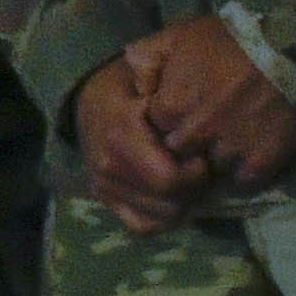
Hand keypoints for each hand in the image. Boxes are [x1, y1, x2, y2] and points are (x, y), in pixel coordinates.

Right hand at [72, 62, 206, 233]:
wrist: (91, 97)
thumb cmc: (130, 82)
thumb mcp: (148, 69)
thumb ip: (166, 84)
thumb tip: (190, 107)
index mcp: (119, 133)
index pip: (168, 179)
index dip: (197, 173)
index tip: (204, 152)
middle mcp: (106, 165)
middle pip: (169, 202)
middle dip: (195, 189)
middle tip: (202, 166)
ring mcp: (103, 186)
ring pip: (161, 217)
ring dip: (184, 202)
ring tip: (189, 178)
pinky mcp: (104, 199)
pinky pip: (142, 226)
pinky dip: (164, 217)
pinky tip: (175, 197)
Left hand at [128, 17, 295, 192]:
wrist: (291, 43)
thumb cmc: (230, 37)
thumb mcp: (180, 36)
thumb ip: (146, 56)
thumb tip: (132, 82)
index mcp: (172, 106)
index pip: (154, 130)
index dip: (166, 123)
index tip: (178, 115)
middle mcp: (198, 132)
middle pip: (180, 153)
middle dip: (187, 144)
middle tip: (204, 128)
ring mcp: (231, 148)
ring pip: (212, 168)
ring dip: (217, 157)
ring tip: (230, 138)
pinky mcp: (263, 159)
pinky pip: (245, 178)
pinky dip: (246, 169)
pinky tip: (251, 149)